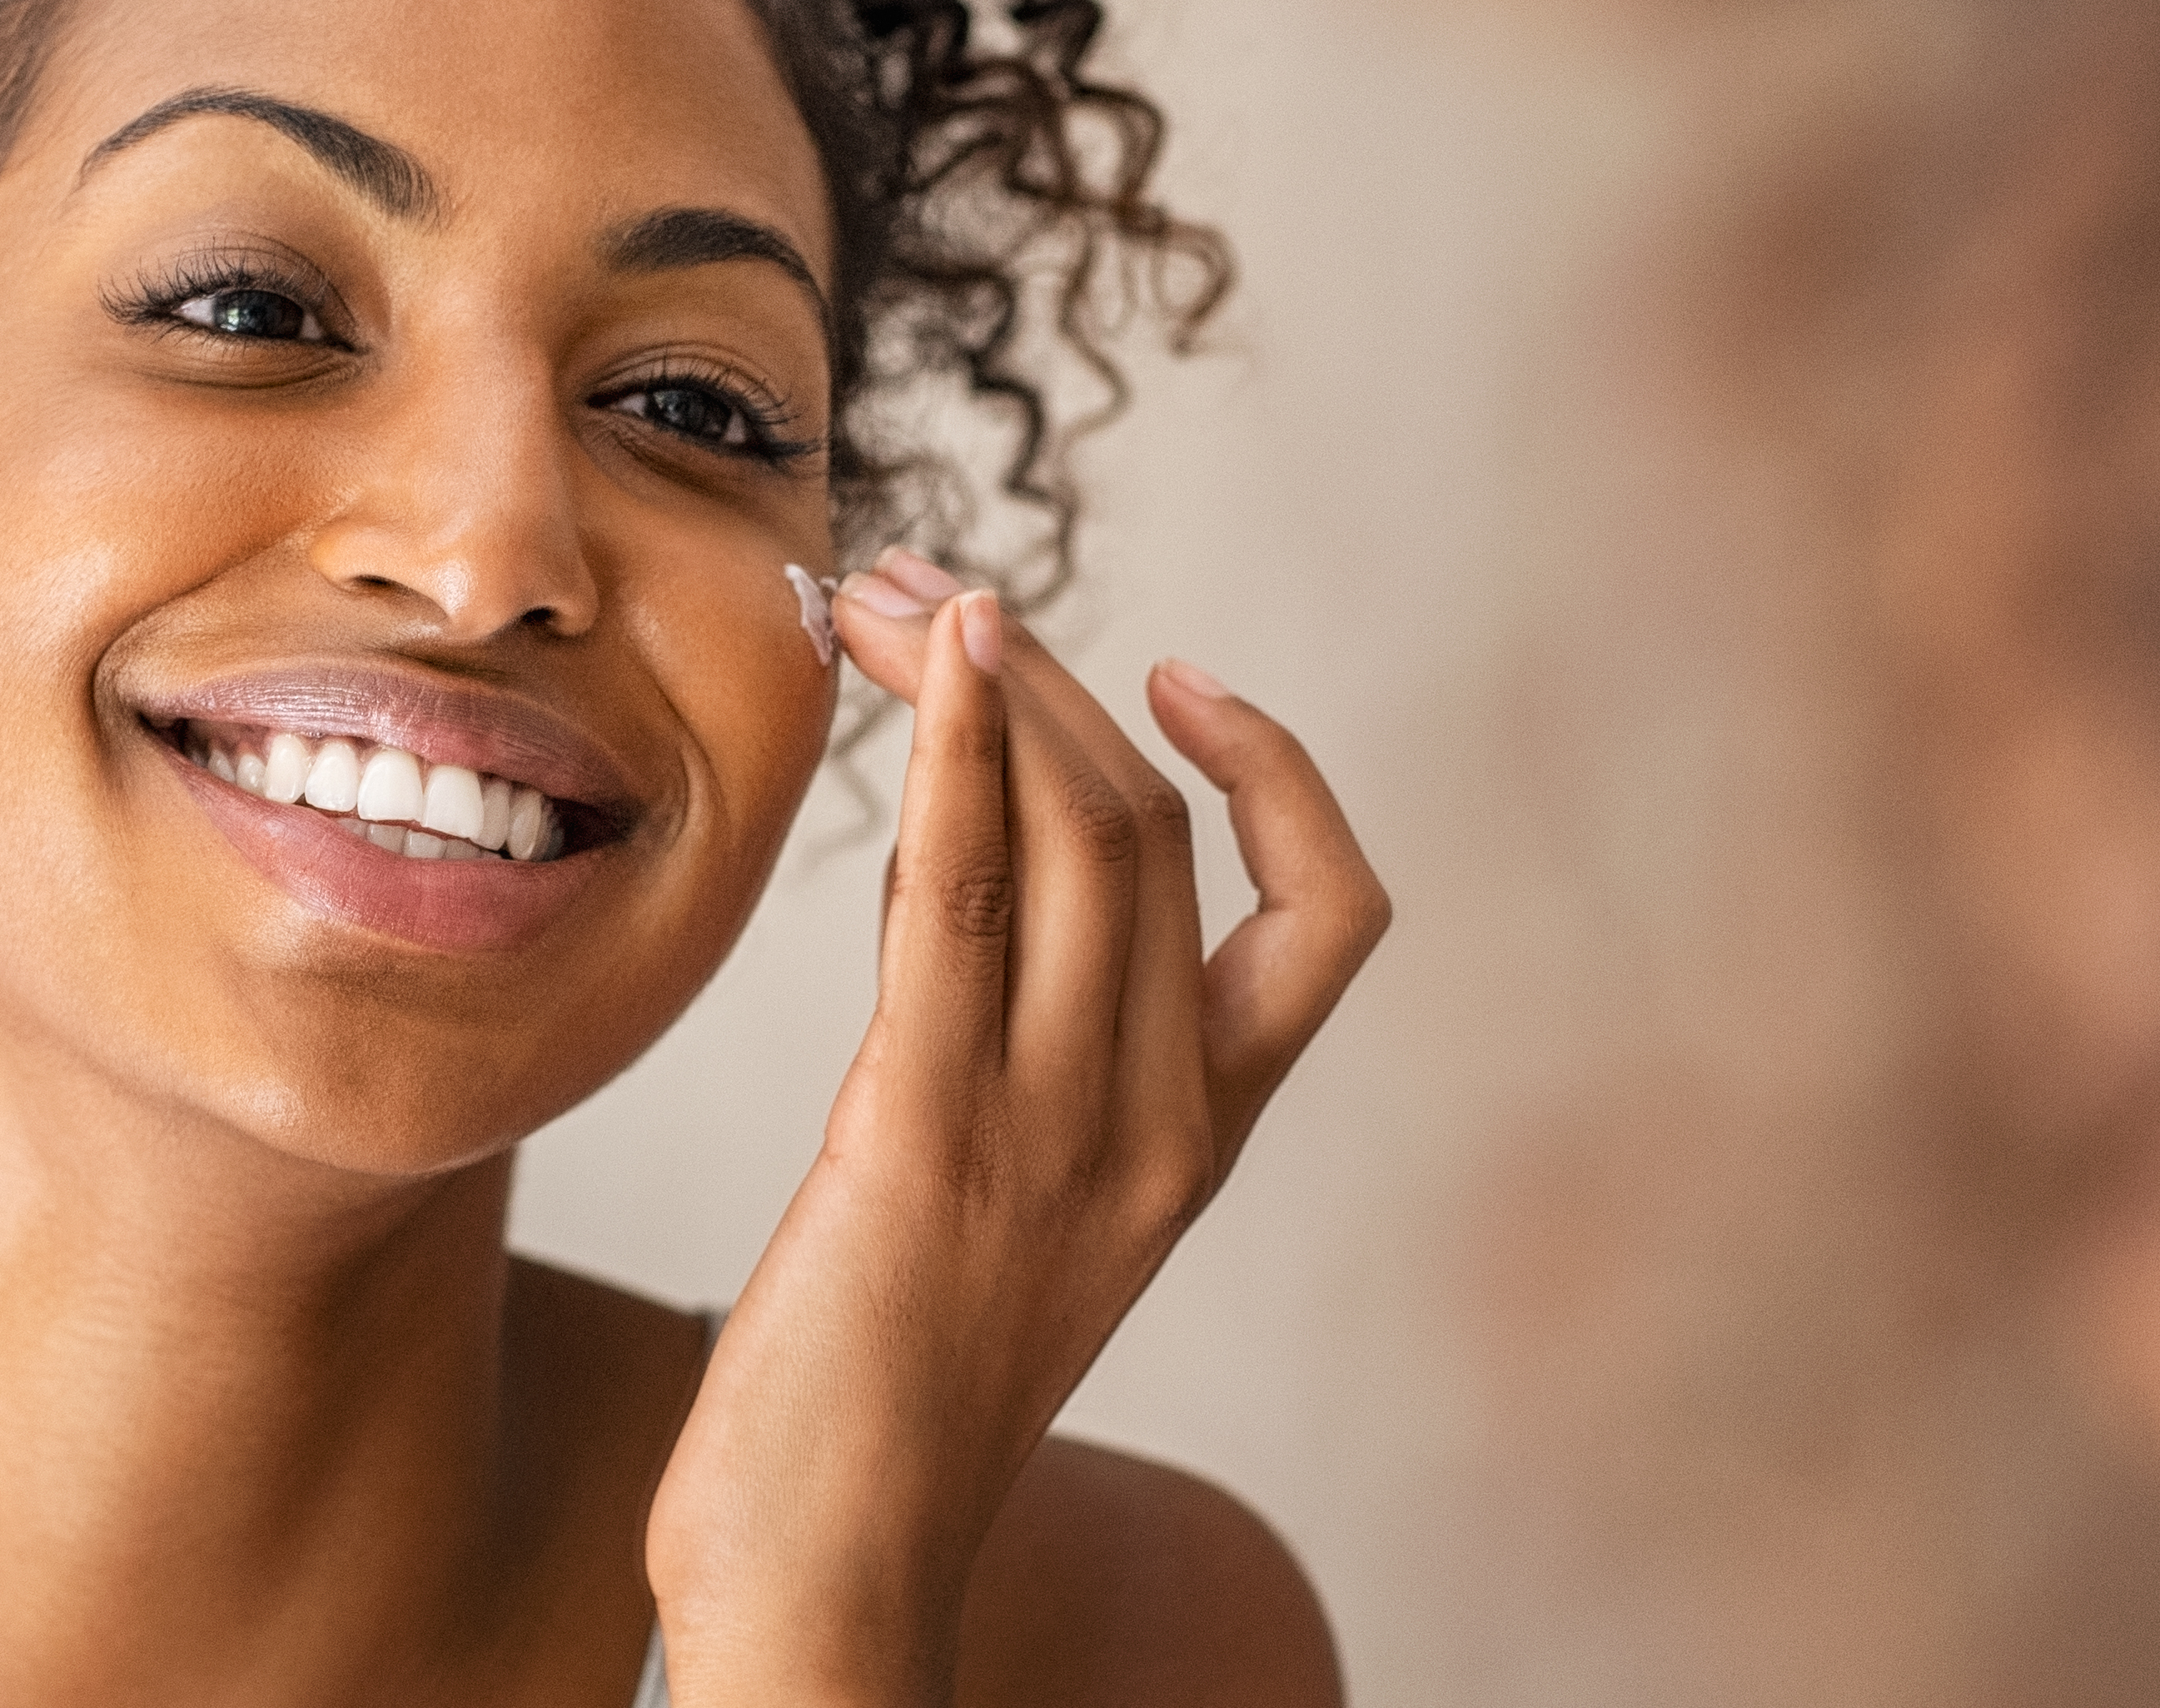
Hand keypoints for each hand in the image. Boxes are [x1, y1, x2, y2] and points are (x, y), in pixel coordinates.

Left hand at [643, 550, 1393, 1706]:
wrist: (830, 1577)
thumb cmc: (877, 1414)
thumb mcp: (999, 1218)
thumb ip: (1015, 1072)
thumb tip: (958, 902)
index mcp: (1198, 1146)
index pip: (1329, 917)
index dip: (1278, 771)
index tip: (1172, 673)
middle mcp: (1158, 1125)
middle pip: (1158, 827)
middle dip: (1048, 673)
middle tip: (927, 582)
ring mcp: (1056, 1130)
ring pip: (1078, 833)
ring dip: (983, 676)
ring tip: (887, 588)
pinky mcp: (924, 1134)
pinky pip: (960, 896)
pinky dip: (948, 748)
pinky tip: (913, 659)